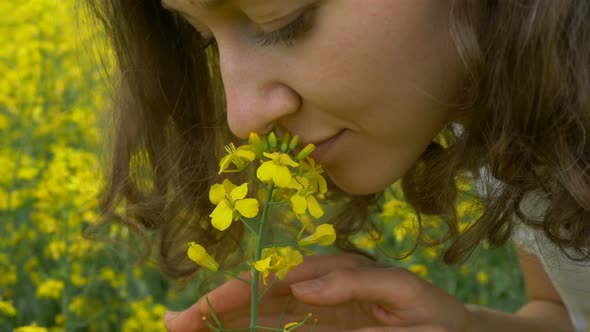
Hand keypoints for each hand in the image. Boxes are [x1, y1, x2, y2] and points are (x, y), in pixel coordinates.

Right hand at [164, 253, 472, 331]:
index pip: (272, 282)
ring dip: (225, 322)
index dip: (234, 295)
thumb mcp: (401, 292)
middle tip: (173, 323)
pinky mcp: (323, 331)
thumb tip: (300, 284)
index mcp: (332, 275)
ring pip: (261, 317)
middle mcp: (317, 292)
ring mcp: (317, 315)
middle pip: (257, 298)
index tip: (199, 311)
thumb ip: (356, 282)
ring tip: (185, 328)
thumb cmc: (433, 314)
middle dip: (216, 308)